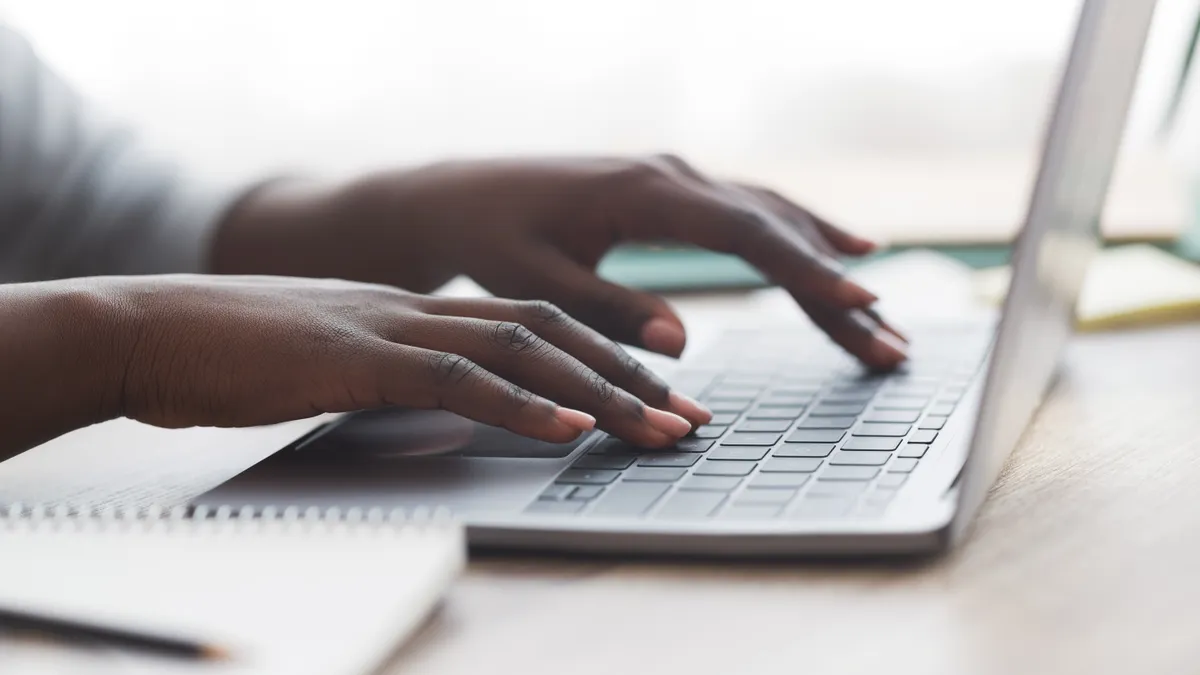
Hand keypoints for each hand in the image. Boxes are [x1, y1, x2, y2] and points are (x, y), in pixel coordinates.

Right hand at [33, 276, 708, 453]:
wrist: (148, 329)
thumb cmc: (237, 356)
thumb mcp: (338, 364)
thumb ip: (398, 376)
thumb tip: (454, 408)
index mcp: (419, 311)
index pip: (535, 326)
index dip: (604, 359)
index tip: (659, 397)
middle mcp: (419, 310)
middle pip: (549, 332)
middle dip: (629, 378)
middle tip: (693, 419)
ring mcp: (389, 328)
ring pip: (520, 350)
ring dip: (597, 392)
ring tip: (658, 428)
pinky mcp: (353, 358)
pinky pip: (451, 379)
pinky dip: (516, 404)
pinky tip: (565, 427)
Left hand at [215, 155, 907, 368]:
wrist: (456, 196)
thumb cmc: (490, 239)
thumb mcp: (536, 284)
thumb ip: (608, 311)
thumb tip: (683, 341)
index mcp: (644, 193)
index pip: (746, 234)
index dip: (807, 272)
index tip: (861, 306)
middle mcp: (671, 173)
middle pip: (776, 228)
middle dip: (835, 287)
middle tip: (890, 343)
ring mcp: (676, 176)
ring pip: (772, 217)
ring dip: (827, 263)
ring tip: (879, 315)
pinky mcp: (672, 190)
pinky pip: (751, 212)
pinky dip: (798, 236)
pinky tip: (836, 251)